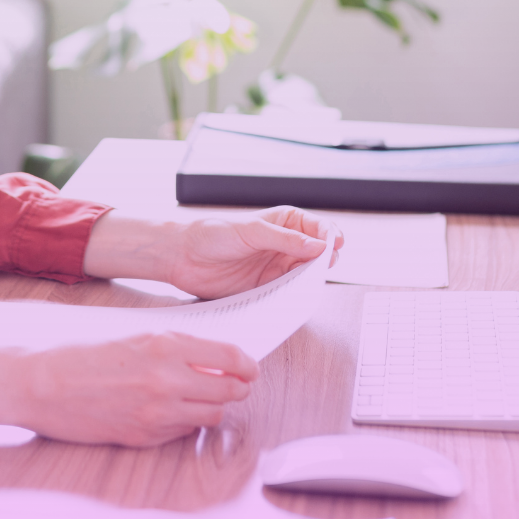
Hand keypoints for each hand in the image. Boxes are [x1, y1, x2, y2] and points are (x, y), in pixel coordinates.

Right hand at [0, 334, 256, 447]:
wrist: (41, 384)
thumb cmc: (82, 353)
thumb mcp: (134, 335)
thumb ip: (176, 346)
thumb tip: (215, 358)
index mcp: (165, 345)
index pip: (231, 358)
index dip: (247, 365)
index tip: (249, 368)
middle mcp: (166, 379)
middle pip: (230, 391)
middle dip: (237, 388)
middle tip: (234, 385)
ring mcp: (156, 412)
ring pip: (211, 415)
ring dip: (213, 407)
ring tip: (200, 398)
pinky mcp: (143, 436)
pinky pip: (183, 431)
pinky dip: (186, 422)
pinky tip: (171, 411)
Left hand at [83, 205, 341, 299]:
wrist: (183, 256)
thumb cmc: (213, 233)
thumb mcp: (251, 231)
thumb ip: (285, 239)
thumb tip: (319, 246)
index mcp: (285, 221)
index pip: (319, 227)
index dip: (331, 236)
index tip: (334, 246)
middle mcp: (284, 244)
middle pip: (318, 253)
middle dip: (325, 260)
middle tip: (322, 268)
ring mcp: (277, 267)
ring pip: (306, 274)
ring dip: (311, 279)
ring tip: (308, 283)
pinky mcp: (267, 287)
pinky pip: (289, 292)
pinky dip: (296, 295)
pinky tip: (296, 296)